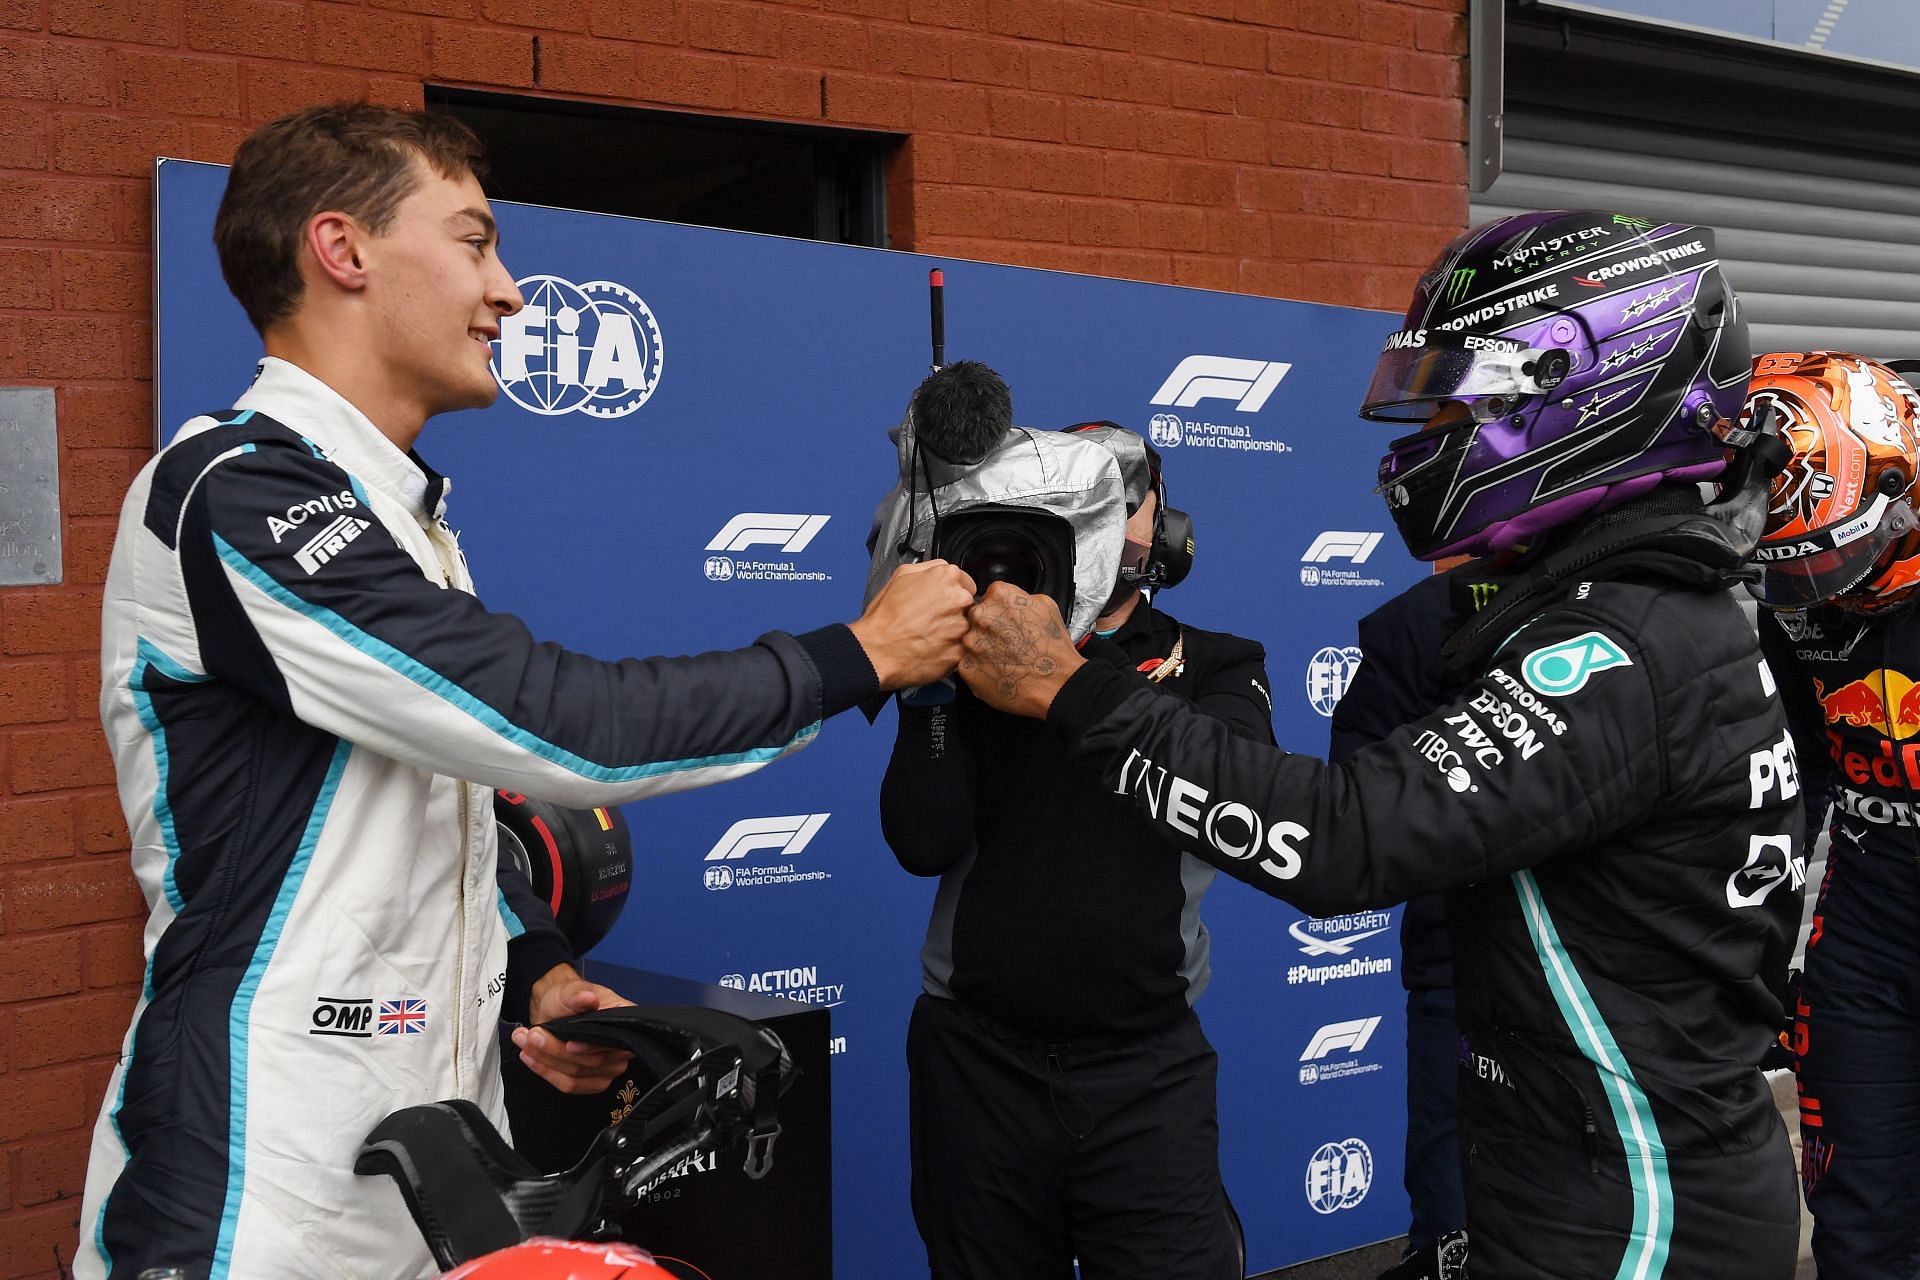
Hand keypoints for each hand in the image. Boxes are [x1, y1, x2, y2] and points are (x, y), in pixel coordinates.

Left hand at [515, 964, 634, 1094]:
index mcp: (625, 1021)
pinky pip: (571, 1085)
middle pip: (593, 1062)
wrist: (555, 1009)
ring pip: (577, 1075)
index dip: (591, 1047)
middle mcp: (622, 1048)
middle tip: (531, 1036)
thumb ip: (578, 996)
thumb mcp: (571, 991)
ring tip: (525, 1043)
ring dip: (546, 1062)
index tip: (568, 1044)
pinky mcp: (593, 1081)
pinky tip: (532, 1059)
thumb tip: (588, 998)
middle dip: (556, 1051)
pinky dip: (547, 1073)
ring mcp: (610, 1067)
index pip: (613, 1043)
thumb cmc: (568, 998)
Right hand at [849, 560, 975, 690]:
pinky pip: (960, 647)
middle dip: (953, 610)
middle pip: (966, 603)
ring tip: (928, 633)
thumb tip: (941, 570)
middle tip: (930, 618)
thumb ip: (929, 568)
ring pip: (965, 626)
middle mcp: (959, 599)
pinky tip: (930, 646)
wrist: (877, 650)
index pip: (965, 581)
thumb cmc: (885, 617)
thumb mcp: (901, 575)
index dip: (950, 592)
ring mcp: (961, 626)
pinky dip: (949, 648)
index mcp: (946, 577)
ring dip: (951, 630)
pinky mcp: (959, 650)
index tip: (940, 600)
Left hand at [957, 582, 1082, 717]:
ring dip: (983, 648)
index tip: (1007, 621)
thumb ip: (1020, 597)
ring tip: (1005, 659)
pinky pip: (969, 664)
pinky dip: (980, 668)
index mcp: (999, 596)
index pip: (990, 596)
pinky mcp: (966, 667)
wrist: (1054, 683)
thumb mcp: (1046, 606)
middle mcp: (980, 616)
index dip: (1000, 610)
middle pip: (977, 617)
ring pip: (971, 641)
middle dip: (989, 628)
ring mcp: (971, 642)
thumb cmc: (1052, 648)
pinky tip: (999, 671)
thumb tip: (1011, 601)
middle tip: (1007, 641)